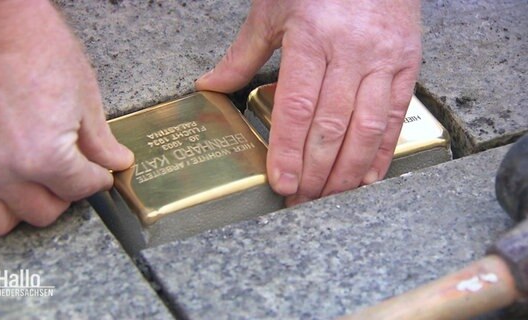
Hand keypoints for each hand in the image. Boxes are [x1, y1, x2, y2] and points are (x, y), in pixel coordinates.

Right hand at [0, 0, 132, 235]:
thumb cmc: (35, 47)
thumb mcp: (82, 95)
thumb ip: (100, 141)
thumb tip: (116, 163)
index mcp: (43, 155)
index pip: (82, 189)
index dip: (97, 179)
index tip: (98, 173)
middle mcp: (2, 170)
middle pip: (45, 212)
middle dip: (66, 194)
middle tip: (71, 174)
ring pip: (2, 220)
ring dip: (24, 205)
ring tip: (35, 179)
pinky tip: (3, 176)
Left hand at [196, 0, 421, 205]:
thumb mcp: (272, 10)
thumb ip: (243, 54)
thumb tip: (210, 84)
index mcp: (312, 38)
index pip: (297, 108)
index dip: (289, 151)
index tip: (281, 183)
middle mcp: (351, 53)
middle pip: (332, 126)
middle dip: (316, 172)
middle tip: (302, 201)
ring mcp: (383, 61)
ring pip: (366, 129)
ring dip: (347, 172)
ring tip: (329, 197)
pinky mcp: (407, 65)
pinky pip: (395, 118)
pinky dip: (381, 153)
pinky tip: (365, 178)